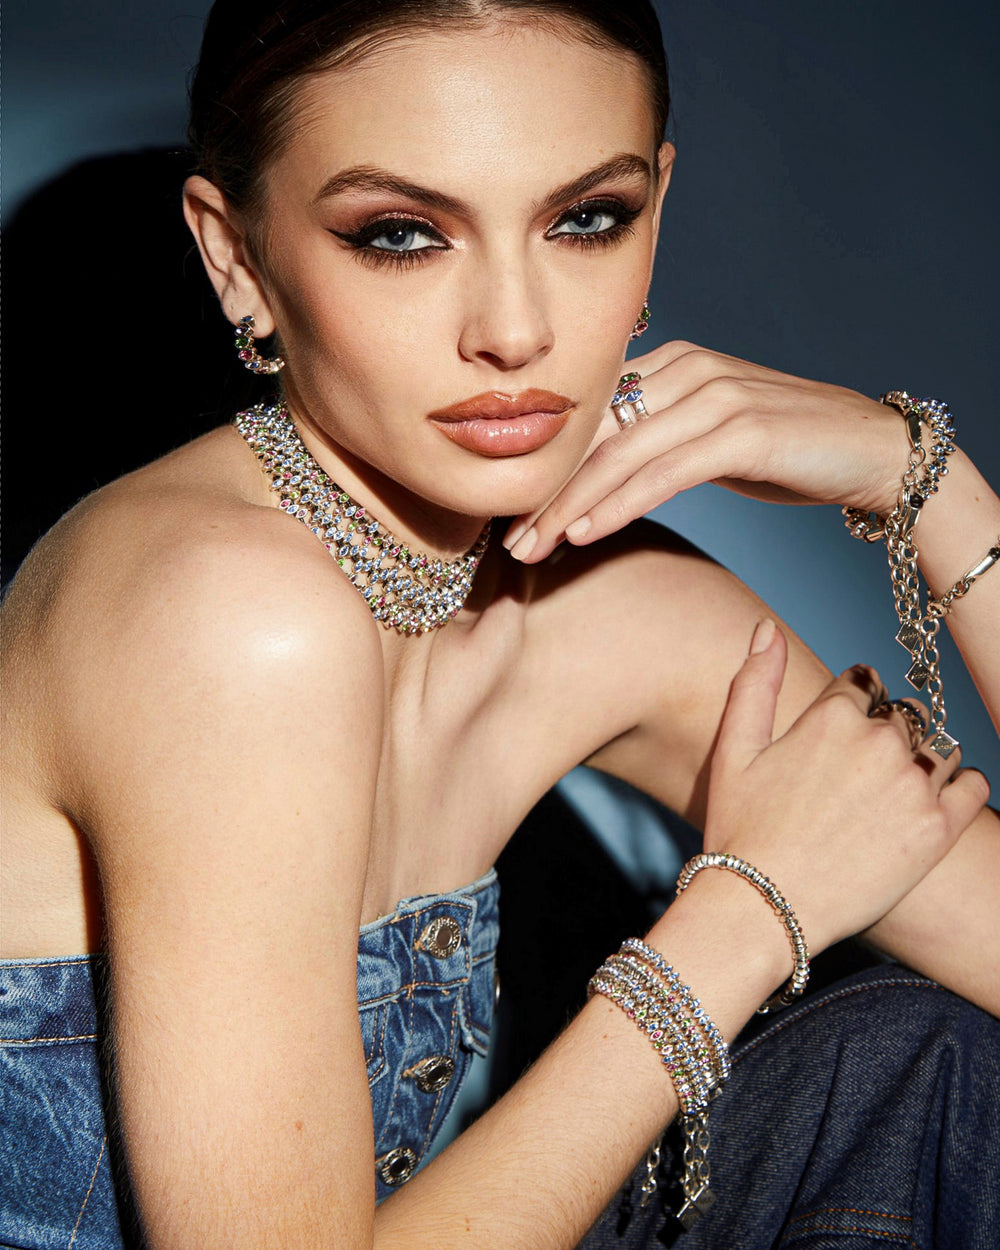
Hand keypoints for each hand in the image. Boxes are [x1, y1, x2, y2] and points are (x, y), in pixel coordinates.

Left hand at [505, 340, 907, 561]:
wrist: (876, 451)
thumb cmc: (790, 450)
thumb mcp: (711, 437)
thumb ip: (658, 441)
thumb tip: (600, 475)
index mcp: (672, 363)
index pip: (591, 416)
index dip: (546, 466)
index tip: (509, 512)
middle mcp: (688, 369)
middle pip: (594, 433)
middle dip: (544, 490)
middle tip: (504, 539)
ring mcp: (717, 396)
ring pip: (619, 455)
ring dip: (568, 506)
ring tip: (529, 547)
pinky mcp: (744, 430)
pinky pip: (663, 473)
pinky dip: (618, 505)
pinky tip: (583, 535)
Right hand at [702, 620, 988, 954]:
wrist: (762, 908)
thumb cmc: (740, 830)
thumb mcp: (733, 749)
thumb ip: (755, 681)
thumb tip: (767, 627)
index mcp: (831, 716)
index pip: (863, 683)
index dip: (851, 705)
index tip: (839, 735)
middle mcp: (879, 742)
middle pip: (903, 715)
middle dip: (885, 734)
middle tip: (858, 777)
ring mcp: (913, 785)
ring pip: (940, 747)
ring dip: (923, 759)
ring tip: (890, 794)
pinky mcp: (937, 829)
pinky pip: (973, 785)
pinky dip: (961, 786)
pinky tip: (930, 803)